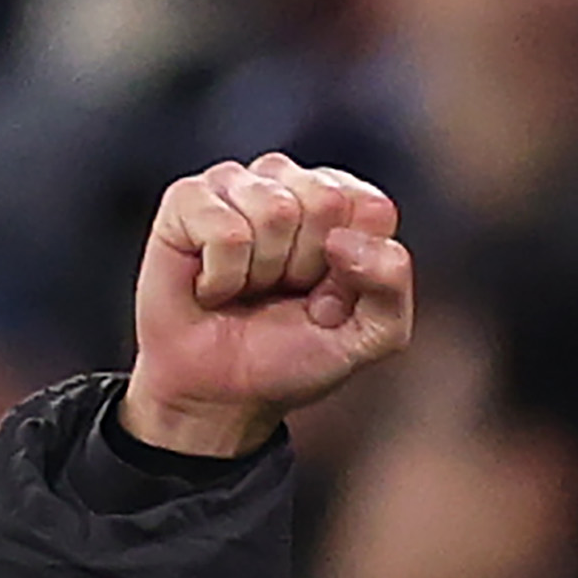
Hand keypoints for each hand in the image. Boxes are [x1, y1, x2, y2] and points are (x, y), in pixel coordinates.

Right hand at [122, 153, 413, 457]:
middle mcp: (292, 184)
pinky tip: (213, 286)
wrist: (222, 393)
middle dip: (307, 265)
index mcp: (345, 206)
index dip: (355, 266)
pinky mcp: (187, 198)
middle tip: (285, 292)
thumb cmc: (293, 355)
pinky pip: (224, 229)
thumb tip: (343, 239)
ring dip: (264, 270)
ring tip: (248, 289)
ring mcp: (238, 184)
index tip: (333, 296)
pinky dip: (223, 277)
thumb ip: (391, 285)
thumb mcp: (371, 336)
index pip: (371, 206)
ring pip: (274, 209)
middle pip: (324, 199)